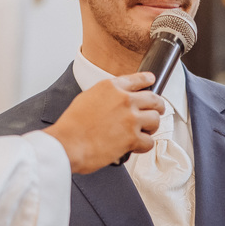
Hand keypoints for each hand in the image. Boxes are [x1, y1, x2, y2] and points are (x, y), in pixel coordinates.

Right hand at [45, 72, 162, 173]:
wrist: (67, 144)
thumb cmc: (72, 126)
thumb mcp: (86, 98)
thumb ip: (105, 96)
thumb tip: (114, 101)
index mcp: (111, 87)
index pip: (138, 79)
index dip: (147, 80)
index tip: (151, 80)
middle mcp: (124, 100)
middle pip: (154, 99)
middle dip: (157, 107)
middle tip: (156, 112)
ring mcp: (130, 119)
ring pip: (155, 120)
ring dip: (151, 127)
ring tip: (143, 132)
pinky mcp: (132, 138)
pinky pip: (149, 141)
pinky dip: (144, 145)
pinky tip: (136, 146)